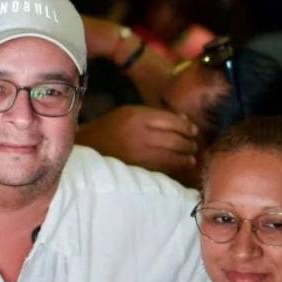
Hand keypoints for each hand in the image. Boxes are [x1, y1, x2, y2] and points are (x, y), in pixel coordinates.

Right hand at [77, 106, 197, 181]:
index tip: (194, 130)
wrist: (86, 147)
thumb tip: (185, 121)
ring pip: (172, 156)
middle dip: (189, 143)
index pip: (172, 121)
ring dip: (185, 157)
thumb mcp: (129, 112)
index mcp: (138, 117)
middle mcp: (140, 135)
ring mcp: (139, 154)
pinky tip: (180, 166)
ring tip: (191, 158)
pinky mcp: (137, 168)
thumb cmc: (109, 127)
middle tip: (194, 145)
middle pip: (175, 139)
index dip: (187, 127)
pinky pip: (162, 168)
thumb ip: (155, 115)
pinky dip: (174, 167)